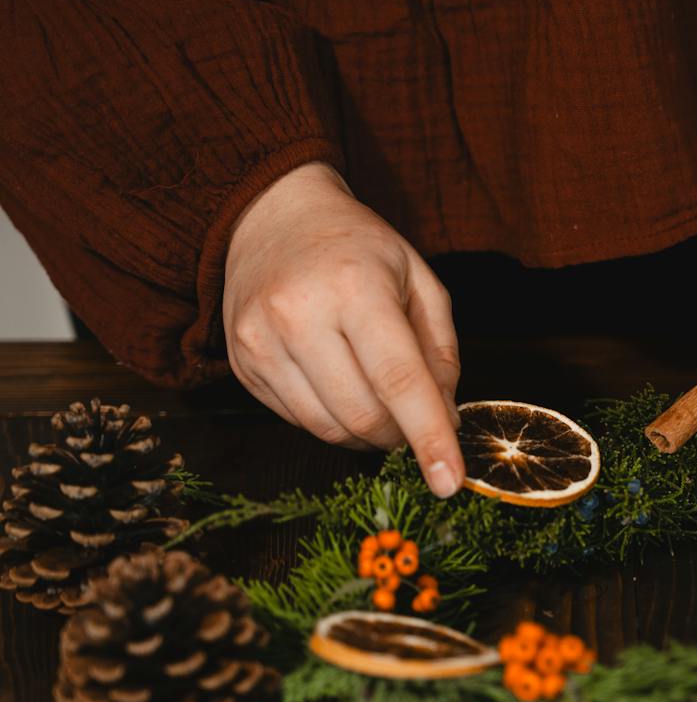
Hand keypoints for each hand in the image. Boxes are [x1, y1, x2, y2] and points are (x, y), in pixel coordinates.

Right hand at [223, 162, 464, 496]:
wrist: (272, 219)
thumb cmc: (359, 250)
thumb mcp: (419, 280)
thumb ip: (440, 352)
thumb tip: (447, 419)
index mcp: (354, 287)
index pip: (398, 380)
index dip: (429, 436)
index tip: (450, 482)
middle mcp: (297, 315)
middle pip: (364, 414)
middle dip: (402, 435)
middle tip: (416, 420)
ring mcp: (260, 342)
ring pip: (329, 429)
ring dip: (368, 436)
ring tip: (382, 404)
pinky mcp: (241, 364)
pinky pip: (299, 421)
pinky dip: (333, 421)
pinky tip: (342, 388)